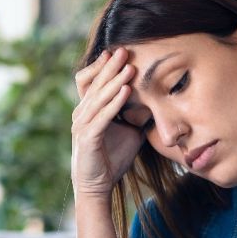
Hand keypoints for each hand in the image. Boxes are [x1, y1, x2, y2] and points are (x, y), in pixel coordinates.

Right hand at [71, 47, 143, 199]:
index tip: (118, 52)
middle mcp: (81, 114)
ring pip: (99, 97)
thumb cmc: (112, 159)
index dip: (102, 66)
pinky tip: (126, 91)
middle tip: (124, 50)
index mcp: (87, 110)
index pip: (90, 80)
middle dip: (110, 66)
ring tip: (129, 66)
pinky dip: (115, 102)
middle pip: (95, 83)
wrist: (98, 186)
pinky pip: (103, 115)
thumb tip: (155, 102)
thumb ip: (135, 116)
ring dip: (115, 80)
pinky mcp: (88, 137)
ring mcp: (82, 125)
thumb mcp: (128, 132)